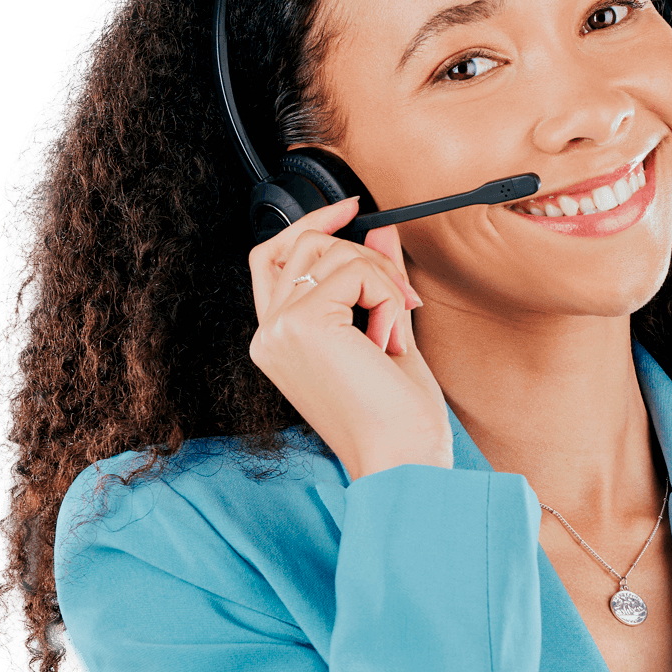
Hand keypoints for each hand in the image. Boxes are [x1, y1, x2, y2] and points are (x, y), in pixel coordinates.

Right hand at [248, 197, 452, 480]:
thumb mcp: (387, 333)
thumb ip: (377, 279)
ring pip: (332, 252)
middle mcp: (268, 334)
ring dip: (381, 281)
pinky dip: (387, 297)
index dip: (311, 226)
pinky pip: (354, 272)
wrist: (402, 461)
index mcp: (278, 341)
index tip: (354, 211)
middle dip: (365, 256)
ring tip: (395, 333)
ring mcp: (278, 328)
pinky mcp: (301, 324)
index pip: (272, 258)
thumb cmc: (398, 419)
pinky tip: (389, 342)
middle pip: (303, 244)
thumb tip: (380, 228)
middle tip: (403, 299)